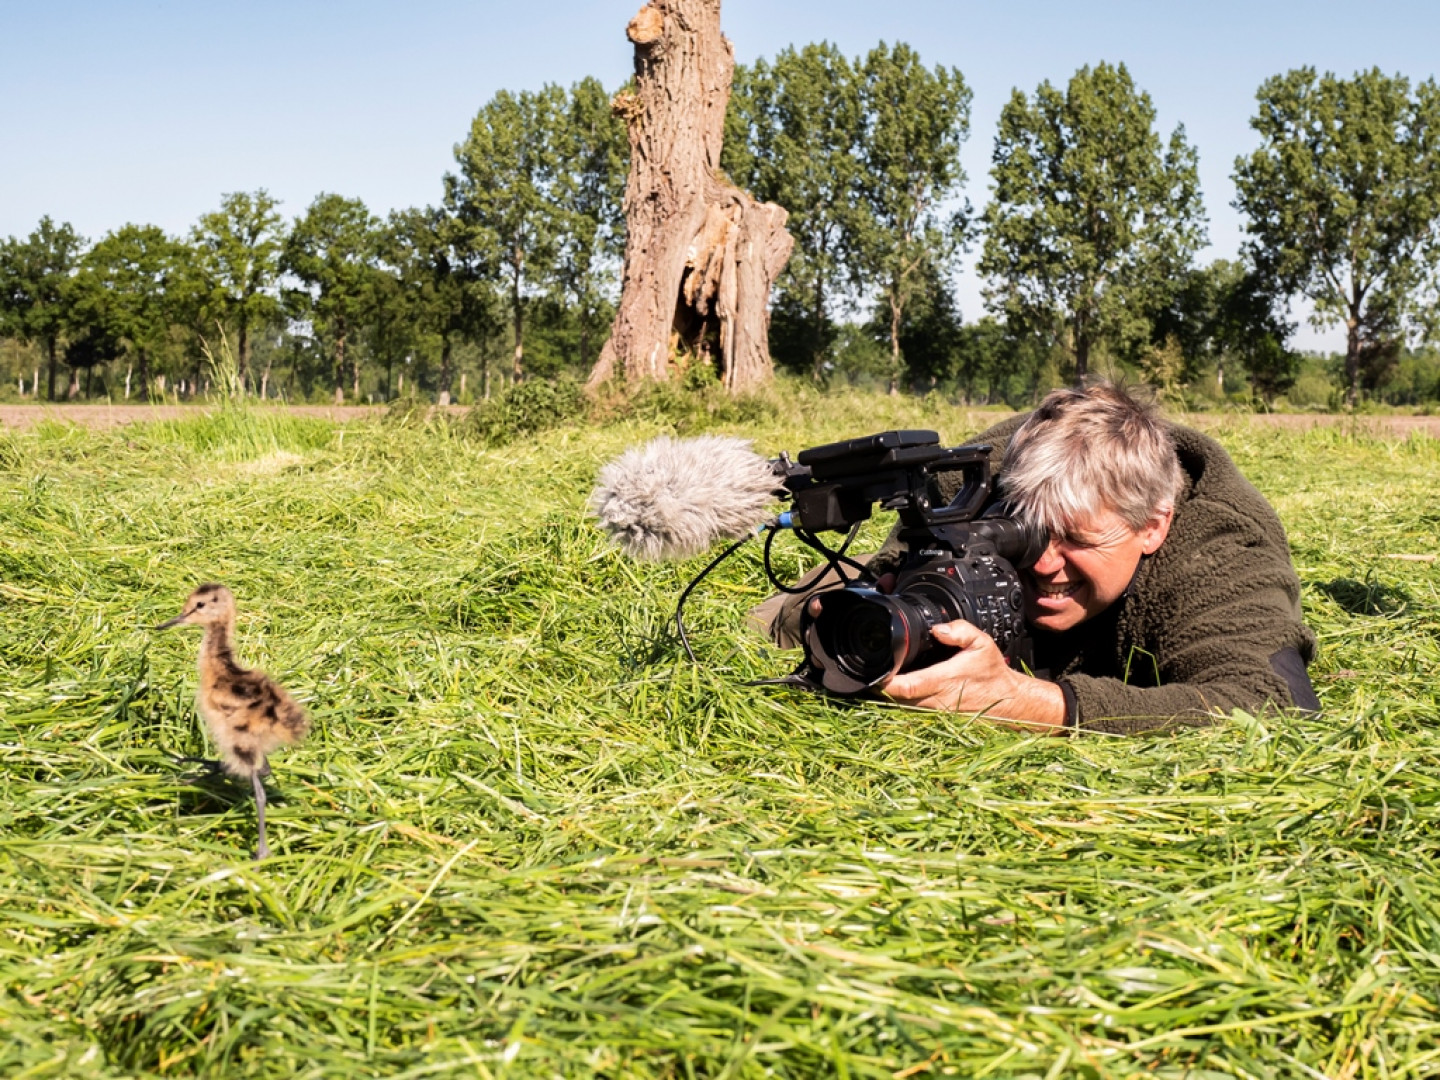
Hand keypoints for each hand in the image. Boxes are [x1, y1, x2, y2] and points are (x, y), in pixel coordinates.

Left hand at [881, 620, 1067, 731]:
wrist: (1008, 700)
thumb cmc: (992, 672)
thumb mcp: (982, 644)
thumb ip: (960, 631)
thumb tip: (938, 629)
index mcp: (943, 682)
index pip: (906, 687)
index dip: (886, 683)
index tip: (875, 673)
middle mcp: (936, 701)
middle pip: (897, 699)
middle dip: (882, 688)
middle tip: (873, 671)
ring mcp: (935, 713)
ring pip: (902, 707)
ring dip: (890, 695)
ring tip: (882, 678)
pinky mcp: (936, 718)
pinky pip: (912, 711)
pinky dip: (902, 701)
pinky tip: (897, 689)